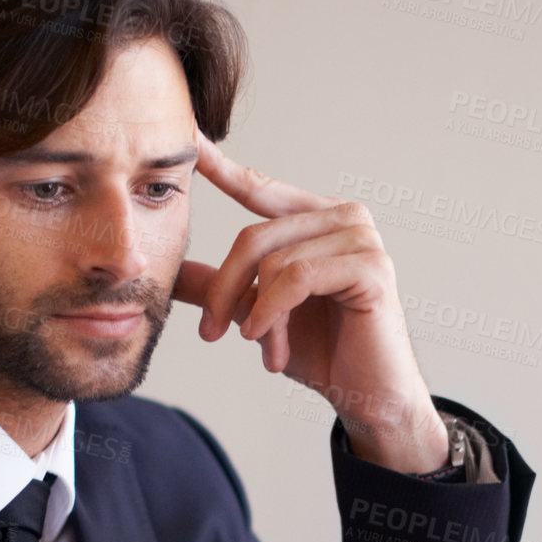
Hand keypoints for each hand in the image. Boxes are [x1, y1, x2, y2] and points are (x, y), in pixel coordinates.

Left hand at [172, 131, 448, 472]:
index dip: (222, 169)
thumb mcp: (259, 313)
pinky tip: (268, 345)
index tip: (189, 146)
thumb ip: (223, 288)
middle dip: (225, 290)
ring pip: (273, 262)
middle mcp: (343, 217)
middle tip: (211, 333)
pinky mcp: (371, 267)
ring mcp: (361, 238)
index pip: (259, 189)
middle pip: (254, 236)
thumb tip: (171, 273)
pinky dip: (272, 313)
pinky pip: (297, 278)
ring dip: (255, 314)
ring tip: (261, 347)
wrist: (367, 395)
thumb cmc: (322, 352)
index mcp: (317, 219)